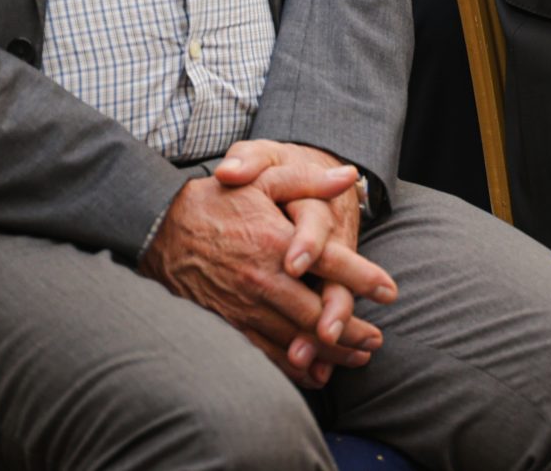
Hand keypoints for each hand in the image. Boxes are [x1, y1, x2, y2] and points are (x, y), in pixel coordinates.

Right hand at [140, 154, 391, 388]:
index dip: (365, 279)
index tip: (391, 291)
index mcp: (275, 242)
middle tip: (376, 340)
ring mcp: (242, 306)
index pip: (331, 263)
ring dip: (330, 353)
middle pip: (318, 312)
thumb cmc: (217, 201)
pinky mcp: (225, 324)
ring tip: (356, 359)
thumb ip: (308, 180)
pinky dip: (292, 368)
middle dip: (353, 330)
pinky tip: (313, 374)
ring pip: (295, 339)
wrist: (159, 227)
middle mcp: (262, 279)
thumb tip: (350, 176)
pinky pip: (264, 354)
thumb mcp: (264, 180)